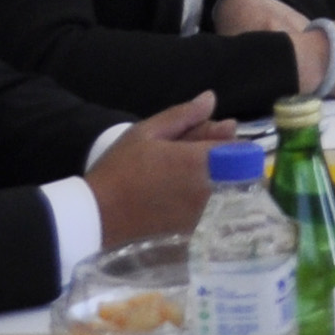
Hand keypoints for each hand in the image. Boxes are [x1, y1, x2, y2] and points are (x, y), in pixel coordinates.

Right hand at [85, 94, 233, 246]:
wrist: (94, 219)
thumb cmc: (118, 171)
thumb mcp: (144, 134)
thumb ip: (183, 116)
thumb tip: (211, 98)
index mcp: (201, 161)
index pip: (239, 149)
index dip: (228, 143)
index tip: (211, 140)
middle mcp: (210, 190)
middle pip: (235, 172)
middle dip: (221, 162)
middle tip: (187, 160)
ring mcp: (204, 217)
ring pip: (224, 194)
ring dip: (212, 183)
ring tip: (176, 180)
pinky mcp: (194, 236)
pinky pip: (209, 216)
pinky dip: (201, 206)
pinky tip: (175, 202)